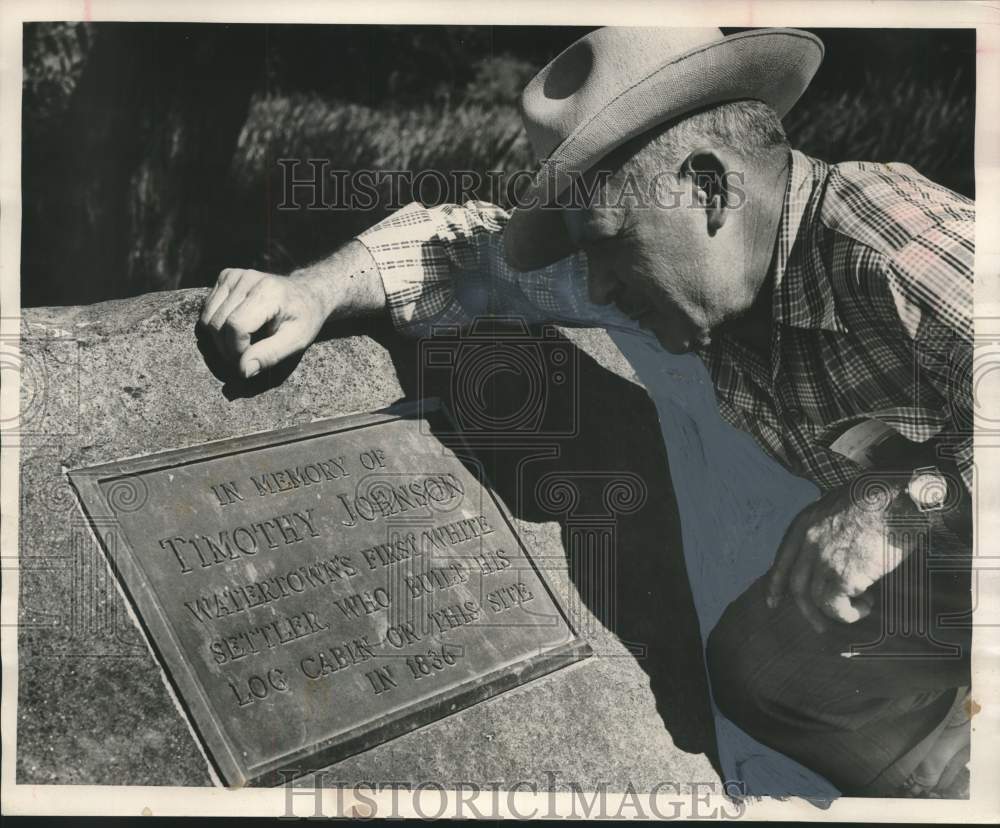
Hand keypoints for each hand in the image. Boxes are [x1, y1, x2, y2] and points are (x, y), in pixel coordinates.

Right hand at [201, 268, 326, 377]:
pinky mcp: (226, 276)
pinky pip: (207, 310)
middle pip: (219, 324)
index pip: (236, 326)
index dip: (237, 350)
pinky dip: (216, 326)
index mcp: (269, 292)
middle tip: (245, 359)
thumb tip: (243, 370)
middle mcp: (248, 278)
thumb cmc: (303, 320)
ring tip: (242, 345)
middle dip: (228, 349)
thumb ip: (269, 355)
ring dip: (220, 340)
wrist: (307, 294)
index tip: (249, 361)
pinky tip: (236, 329)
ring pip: (208, 319)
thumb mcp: (295, 341)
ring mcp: (235, 275)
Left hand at [764, 479, 911, 631]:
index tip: (773, 601)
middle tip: (819, 626)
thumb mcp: (842, 505)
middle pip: (797, 585)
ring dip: (839, 610)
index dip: (776, 583)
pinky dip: (850, 613)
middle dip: (805, 610)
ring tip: (864, 604)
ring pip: (817, 599)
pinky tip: (867, 605)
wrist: (901, 499)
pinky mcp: (843, 576)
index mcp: (806, 522)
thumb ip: (830, 527)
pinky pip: (836, 607)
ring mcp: (823, 559)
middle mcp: (809, 542)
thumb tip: (834, 550)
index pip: (783, 559)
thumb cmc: (882, 499)